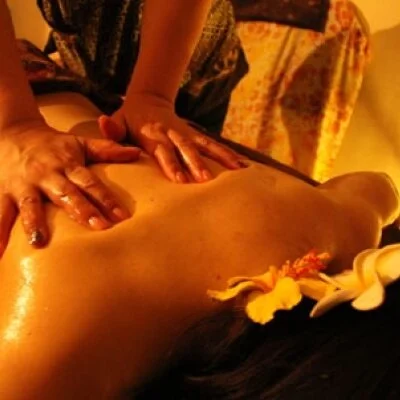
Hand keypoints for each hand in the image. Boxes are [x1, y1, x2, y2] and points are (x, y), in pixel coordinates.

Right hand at [0, 119, 140, 255]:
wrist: (11, 132)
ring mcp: (23, 184)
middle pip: (66, 194)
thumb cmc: (53, 144)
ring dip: (34, 222)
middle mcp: (47, 174)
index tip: (122, 217)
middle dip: (82, 211)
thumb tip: (137, 153)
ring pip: (29, 204)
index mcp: (68, 164)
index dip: (106, 199)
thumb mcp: (79, 142)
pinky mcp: (2, 192)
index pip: (90, 183)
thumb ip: (107, 149)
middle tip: (99, 228)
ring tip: (39, 243)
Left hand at [98, 93, 243, 182]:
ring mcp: (187, 133)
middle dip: (197, 164)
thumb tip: (103, 123)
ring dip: (221, 157)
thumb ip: (113, 128)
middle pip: (187, 148)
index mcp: (153, 133)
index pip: (163, 150)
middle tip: (206, 180)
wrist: (148, 100)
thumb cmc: (130, 118)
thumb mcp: (118, 121)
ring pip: (206, 145)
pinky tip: (242, 165)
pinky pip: (213, 144)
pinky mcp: (196, 135)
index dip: (172, 164)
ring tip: (237, 170)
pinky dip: (228, 154)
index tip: (180, 180)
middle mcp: (173, 132)